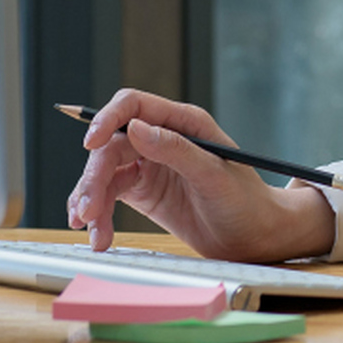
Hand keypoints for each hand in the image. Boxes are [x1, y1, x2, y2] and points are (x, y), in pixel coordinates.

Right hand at [65, 88, 335, 261]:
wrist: (254, 237)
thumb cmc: (245, 202)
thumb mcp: (214, 175)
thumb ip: (176, 150)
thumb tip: (136, 128)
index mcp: (184, 123)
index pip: (134, 105)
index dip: (107, 119)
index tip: (91, 144)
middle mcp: (163, 139)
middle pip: (111, 145)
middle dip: (94, 178)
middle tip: (87, 212)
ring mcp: (150, 164)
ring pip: (105, 172)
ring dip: (91, 200)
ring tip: (94, 234)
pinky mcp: (143, 191)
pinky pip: (109, 194)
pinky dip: (98, 212)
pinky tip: (96, 233)